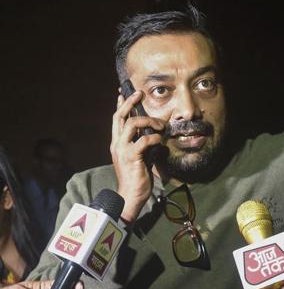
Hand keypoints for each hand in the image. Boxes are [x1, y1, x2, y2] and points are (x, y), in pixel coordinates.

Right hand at [111, 91, 164, 222]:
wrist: (130, 196)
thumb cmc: (137, 177)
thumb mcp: (139, 156)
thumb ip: (142, 144)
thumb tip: (154, 134)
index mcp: (118, 143)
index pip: (117, 119)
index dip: (121, 105)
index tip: (125, 92)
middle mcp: (117, 143)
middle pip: (120, 116)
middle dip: (130, 102)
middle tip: (140, 93)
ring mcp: (122, 150)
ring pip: (132, 123)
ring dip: (148, 120)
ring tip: (160, 125)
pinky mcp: (131, 157)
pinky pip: (143, 140)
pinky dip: (154, 138)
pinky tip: (160, 140)